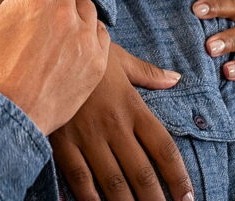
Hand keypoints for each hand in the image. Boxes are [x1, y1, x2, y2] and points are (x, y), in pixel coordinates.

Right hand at [0, 0, 109, 134]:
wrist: (0, 120)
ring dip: (70, 12)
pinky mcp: (96, 62)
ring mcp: (82, 37)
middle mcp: (62, 12)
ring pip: (84, 6)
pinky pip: (101, 33)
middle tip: (32, 16)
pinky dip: (87, 35)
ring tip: (51, 31)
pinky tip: (69, 46)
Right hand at [51, 45, 193, 200]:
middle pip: (142, 173)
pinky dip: (90, 199)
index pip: (163, 148)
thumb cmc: (86, 53)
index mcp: (131, 105)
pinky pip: (79, 179)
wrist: (47, 48)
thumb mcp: (119, 59)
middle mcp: (114, 125)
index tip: (188, 196)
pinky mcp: (63, 141)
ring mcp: (87, 136)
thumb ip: (148, 73)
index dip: (178, 176)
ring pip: (114, 183)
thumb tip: (175, 78)